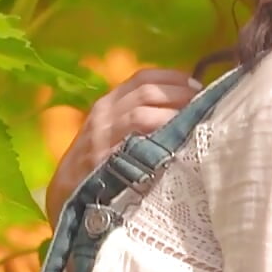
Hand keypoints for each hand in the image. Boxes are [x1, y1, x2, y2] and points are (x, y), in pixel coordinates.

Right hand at [46, 69, 204, 222]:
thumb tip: (183, 106)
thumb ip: (138, 115)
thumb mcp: (111, 130)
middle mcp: (105, 113)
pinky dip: (160, 138)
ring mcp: (104, 135)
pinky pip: (136, 142)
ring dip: (173, 115)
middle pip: (146, 91)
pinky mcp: (106, 158)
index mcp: (108, 103)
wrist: (68, 194)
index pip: (142, 78)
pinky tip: (179, 144)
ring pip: (142, 113)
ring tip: (196, 122)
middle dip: (179, 94)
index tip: (196, 85)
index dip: (172, 78)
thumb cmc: (97, 162)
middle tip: (203, 104)